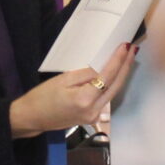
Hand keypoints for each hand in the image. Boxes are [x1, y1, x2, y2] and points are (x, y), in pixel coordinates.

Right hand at [11, 43, 134, 135]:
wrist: (32, 117)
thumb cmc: (42, 97)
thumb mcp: (63, 80)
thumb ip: (86, 74)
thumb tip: (103, 66)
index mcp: (85, 100)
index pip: (107, 76)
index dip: (118, 60)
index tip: (125, 47)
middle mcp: (94, 111)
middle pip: (116, 86)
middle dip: (126, 66)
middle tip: (132, 49)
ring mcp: (94, 116)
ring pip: (113, 92)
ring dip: (121, 75)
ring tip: (128, 58)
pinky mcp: (92, 117)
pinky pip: (106, 98)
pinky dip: (112, 84)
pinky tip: (116, 74)